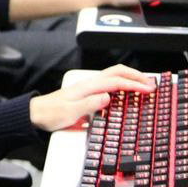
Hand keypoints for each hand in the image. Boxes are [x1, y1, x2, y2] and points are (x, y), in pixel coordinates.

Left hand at [29, 65, 155, 131]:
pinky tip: (126, 90)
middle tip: (152, 84)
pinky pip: (109, 83)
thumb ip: (89, 104)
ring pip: (113, 76)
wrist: (36, 114)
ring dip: (130, 77)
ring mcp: (88, 87)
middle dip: (135, 76)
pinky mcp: (87, 92)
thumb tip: (108, 96)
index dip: (134, 84)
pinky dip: (122, 83)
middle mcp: (89, 84)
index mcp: (87, 87)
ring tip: (143, 84)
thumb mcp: (70, 112)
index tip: (148, 89)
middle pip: (116, 72)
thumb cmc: (51, 114)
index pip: (115, 81)